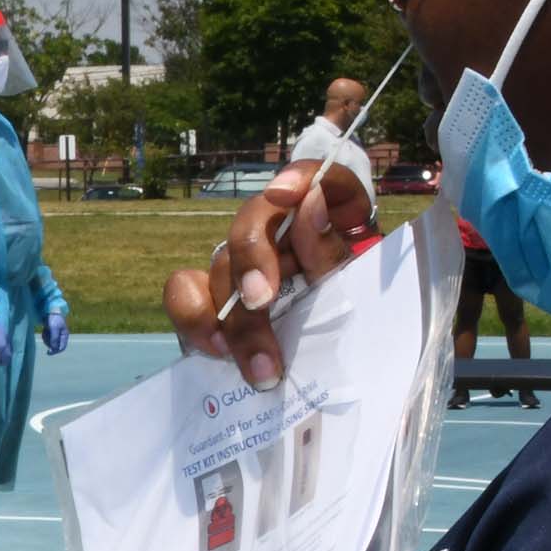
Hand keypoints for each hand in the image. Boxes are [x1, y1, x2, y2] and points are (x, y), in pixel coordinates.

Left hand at [41, 308, 69, 355]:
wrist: (49, 310)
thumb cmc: (54, 318)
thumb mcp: (54, 328)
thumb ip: (54, 338)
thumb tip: (53, 348)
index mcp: (65, 335)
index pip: (62, 347)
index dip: (56, 351)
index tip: (49, 352)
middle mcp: (61, 336)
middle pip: (55, 346)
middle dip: (49, 343)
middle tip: (45, 336)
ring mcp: (55, 335)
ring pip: (50, 343)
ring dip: (46, 339)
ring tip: (45, 330)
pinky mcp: (51, 333)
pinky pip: (47, 338)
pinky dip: (45, 336)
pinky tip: (44, 329)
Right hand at [163, 159, 369, 389]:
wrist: (346, 373)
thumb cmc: (365, 327)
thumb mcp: (361, 292)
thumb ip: (332, 252)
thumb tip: (308, 204)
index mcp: (336, 221)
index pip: (320, 177)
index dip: (300, 177)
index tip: (285, 194)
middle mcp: (286, 234)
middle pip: (254, 220)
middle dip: (251, 259)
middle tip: (260, 302)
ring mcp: (246, 265)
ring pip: (221, 264)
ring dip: (236, 317)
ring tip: (263, 368)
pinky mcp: (215, 298)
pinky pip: (185, 292)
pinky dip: (195, 317)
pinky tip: (218, 350)